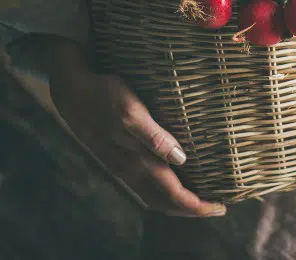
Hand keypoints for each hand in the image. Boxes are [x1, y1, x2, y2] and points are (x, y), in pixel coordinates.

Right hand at [47, 38, 225, 216]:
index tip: (219, 207)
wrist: (71, 92)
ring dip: (177, 202)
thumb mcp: (130, 112)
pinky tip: (172, 178)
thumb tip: (181, 159)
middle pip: (163, 202)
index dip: (195, 205)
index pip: (171, 193)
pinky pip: (144, 184)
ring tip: (199, 198)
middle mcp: (128, 170)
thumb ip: (154, 137)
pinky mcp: (117, 157)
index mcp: (135, 162)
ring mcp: (121, 165)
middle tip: (217, 207)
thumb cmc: (104, 97)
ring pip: (152, 195)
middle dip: (190, 209)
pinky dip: (163, 190)